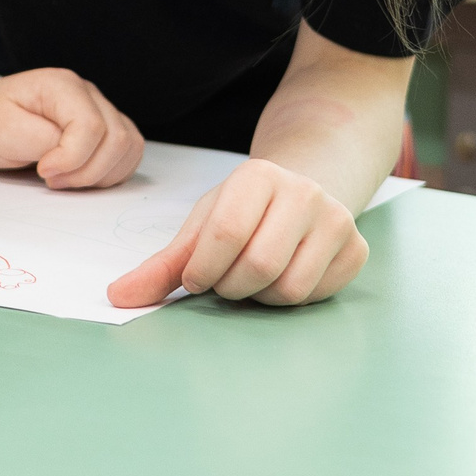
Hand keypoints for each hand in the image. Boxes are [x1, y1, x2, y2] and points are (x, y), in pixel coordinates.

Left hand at [0, 68, 143, 189]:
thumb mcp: (4, 132)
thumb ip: (42, 141)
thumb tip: (72, 155)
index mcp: (61, 85)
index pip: (91, 126)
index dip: (72, 158)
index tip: (42, 171)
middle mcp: (87, 93)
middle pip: (116, 138)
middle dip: (87, 171)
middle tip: (51, 179)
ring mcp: (99, 109)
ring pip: (128, 146)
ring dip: (101, 174)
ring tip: (65, 179)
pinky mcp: (104, 128)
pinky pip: (127, 153)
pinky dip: (110, 172)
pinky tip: (80, 176)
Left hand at [106, 158, 366, 308]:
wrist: (301, 191)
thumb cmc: (242, 212)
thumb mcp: (201, 227)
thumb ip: (162, 265)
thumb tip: (118, 298)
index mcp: (257, 176)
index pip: (225, 233)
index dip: (202, 269)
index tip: (195, 278)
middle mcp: (303, 192)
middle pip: (259, 265)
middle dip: (231, 286)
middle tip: (226, 280)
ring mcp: (336, 219)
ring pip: (290, 287)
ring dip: (261, 296)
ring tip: (253, 277)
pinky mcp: (357, 249)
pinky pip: (317, 295)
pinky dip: (292, 299)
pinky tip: (283, 277)